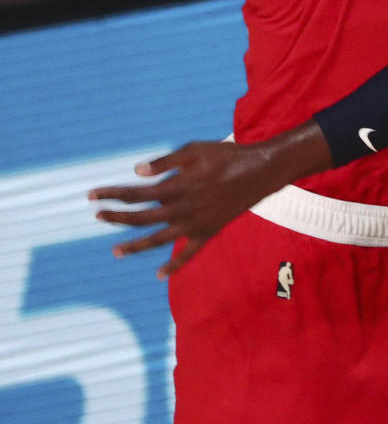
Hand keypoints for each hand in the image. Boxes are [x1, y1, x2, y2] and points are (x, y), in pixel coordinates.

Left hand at [89, 137, 294, 277]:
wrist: (259, 172)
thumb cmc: (225, 155)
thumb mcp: (194, 149)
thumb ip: (165, 162)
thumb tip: (137, 172)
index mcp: (175, 187)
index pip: (135, 194)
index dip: (112, 194)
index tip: (93, 196)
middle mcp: (181, 210)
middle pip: (141, 219)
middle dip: (116, 218)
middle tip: (97, 216)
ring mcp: (194, 225)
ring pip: (158, 241)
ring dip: (135, 246)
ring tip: (115, 251)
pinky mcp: (208, 233)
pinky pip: (188, 254)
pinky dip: (173, 266)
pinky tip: (158, 274)